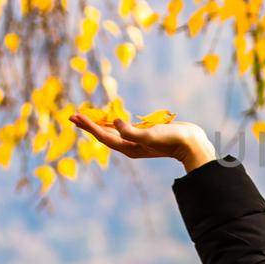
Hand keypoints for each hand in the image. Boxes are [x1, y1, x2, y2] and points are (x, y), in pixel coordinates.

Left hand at [70, 111, 216, 172]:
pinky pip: (123, 129)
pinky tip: (110, 119)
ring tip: (87, 116)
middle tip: (73, 115)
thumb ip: (131, 131)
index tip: (76, 116)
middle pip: (104, 135)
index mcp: (129, 147)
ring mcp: (137, 141)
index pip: (103, 136)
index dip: (89, 126)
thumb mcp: (151, 135)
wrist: (191, 143)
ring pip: (112, 132)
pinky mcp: (144, 135)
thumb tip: (115, 121)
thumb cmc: (172, 139)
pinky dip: (114, 123)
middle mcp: (130, 146)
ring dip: (99, 124)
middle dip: (89, 125)